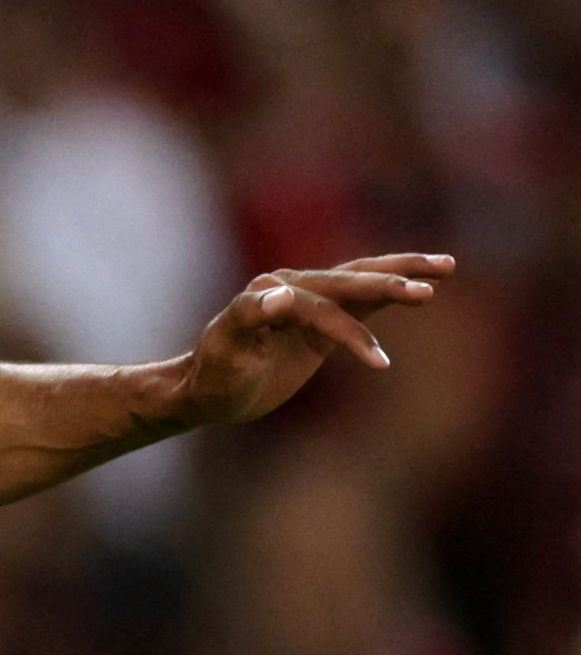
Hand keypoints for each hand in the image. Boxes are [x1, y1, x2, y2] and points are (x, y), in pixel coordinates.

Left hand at [175, 254, 454, 427]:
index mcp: (265, 294)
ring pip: (359, 279)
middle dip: (387, 284)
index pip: (314, 307)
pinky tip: (424, 285)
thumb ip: (248, 318)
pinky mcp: (322, 318)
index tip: (380, 363)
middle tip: (428, 288)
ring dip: (400, 272)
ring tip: (446, 265)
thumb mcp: (225, 351)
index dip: (345, 334)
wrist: (209, 389)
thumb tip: (281, 292)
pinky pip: (362, 300)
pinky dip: (390, 292)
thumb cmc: (215, 375)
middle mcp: (287, 286)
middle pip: (344, 280)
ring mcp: (306, 298)